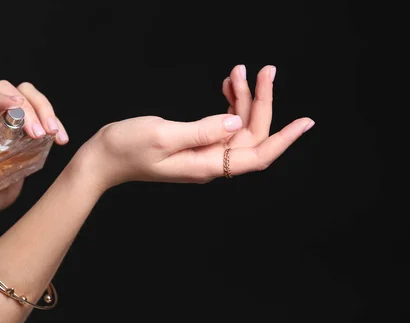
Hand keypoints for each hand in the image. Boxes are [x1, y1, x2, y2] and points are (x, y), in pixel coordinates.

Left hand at [0, 81, 68, 220]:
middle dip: (27, 107)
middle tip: (40, 133)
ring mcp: (5, 120)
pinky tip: (61, 140)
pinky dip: (53, 121)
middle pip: (5, 90)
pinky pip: (40, 112)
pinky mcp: (23, 128)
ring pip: (26, 94)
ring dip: (44, 109)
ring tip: (54, 133)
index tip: (17, 107)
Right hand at [75, 65, 313, 190]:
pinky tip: (227, 86)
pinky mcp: (194, 144)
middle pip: (251, 135)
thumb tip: (236, 122)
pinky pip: (222, 125)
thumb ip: (202, 129)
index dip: (284, 138)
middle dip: (261, 102)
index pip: (257, 155)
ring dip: (243, 99)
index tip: (306, 121)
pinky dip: (228, 104)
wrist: (102, 159)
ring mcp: (203, 154)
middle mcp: (210, 162)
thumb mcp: (163, 134)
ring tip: (239, 71)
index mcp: (206, 165)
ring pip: (238, 127)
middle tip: (263, 70)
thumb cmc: (126, 148)